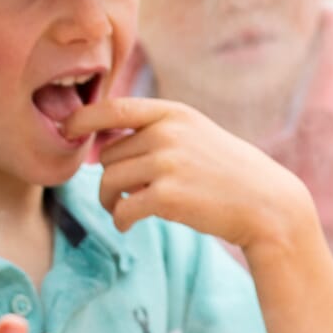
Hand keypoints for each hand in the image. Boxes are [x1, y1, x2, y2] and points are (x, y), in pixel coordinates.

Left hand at [64, 98, 314, 251]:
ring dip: (109, 200)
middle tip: (124, 192)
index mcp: (174, 114)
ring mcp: (168, 164)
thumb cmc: (228, 172)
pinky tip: (129, 224)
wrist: (266, 203)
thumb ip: (156, 131)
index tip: (66, 130)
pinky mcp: (167, 197)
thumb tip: (101, 138)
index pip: (113, 108)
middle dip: (110, 175)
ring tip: (123, 209)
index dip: (82, 118)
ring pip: (108, 182)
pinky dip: (119, 220)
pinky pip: (121, 209)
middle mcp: (168, 134)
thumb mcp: (196, 135)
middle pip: (107, 154)